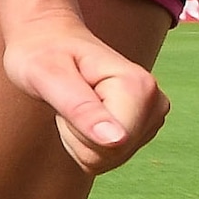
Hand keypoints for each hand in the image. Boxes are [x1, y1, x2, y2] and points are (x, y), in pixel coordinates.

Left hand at [3, 9, 166, 175]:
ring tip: (75, 102)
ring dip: (81, 138)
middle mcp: (156, 102)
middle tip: (68, 100)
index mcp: (139, 87)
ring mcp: (152, 116)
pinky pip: (110, 156)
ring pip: (110, 158)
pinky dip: (87, 140)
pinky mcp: (143, 127)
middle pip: (112, 155)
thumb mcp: (49, 77)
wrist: (51, 40)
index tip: (68, 97)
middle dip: (78, 136)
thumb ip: (82, 110)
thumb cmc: (42, 54)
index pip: (112, 146)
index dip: (77, 130)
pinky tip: (84, 111)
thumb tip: (117, 141)